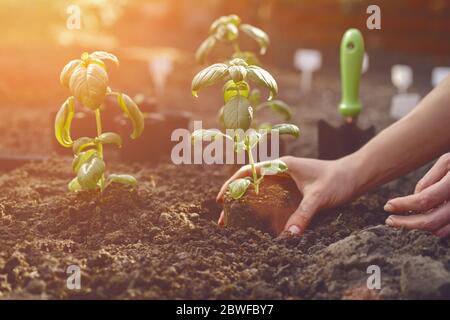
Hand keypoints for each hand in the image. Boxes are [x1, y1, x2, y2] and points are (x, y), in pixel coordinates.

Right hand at [216, 156, 358, 235]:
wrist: (356, 176)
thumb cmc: (338, 179)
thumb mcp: (319, 197)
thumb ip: (303, 215)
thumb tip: (288, 236)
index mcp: (282, 165)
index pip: (249, 171)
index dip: (232, 184)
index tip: (221, 199)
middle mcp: (281, 172)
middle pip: (250, 184)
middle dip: (235, 199)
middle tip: (223, 219)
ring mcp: (287, 182)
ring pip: (260, 193)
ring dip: (246, 206)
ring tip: (234, 223)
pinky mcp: (293, 192)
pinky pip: (272, 201)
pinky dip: (262, 210)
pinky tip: (257, 224)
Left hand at [384, 153, 449, 237]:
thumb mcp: (448, 161)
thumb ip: (430, 180)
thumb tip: (415, 198)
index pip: (424, 200)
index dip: (402, 205)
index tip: (387, 206)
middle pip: (431, 221)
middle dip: (406, 223)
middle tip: (390, 220)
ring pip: (441, 231)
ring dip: (421, 227)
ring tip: (406, 219)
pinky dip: (437, 229)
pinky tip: (427, 221)